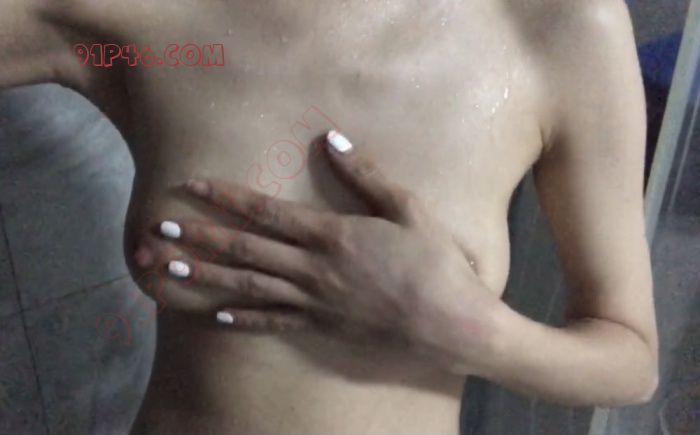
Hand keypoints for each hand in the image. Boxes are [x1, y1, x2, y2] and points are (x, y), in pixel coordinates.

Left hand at [150, 131, 501, 359]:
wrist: (450, 322)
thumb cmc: (435, 262)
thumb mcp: (408, 209)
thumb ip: (366, 175)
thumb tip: (332, 139)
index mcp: (333, 234)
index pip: (267, 212)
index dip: (227, 197)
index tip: (193, 186)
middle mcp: (314, 268)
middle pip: (246, 250)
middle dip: (201, 238)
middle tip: (161, 230)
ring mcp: (315, 301)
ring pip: (250, 287)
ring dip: (207, 278)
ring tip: (170, 271)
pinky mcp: (322, 327)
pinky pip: (275, 323)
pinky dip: (244, 320)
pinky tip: (217, 317)